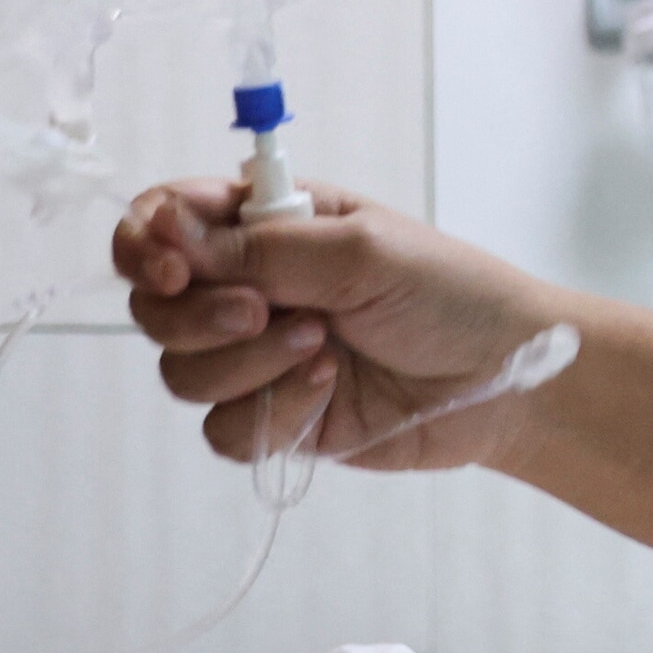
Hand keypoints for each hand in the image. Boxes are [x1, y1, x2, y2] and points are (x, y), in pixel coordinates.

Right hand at [110, 178, 577, 478]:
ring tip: (324, 346)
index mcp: (268, 224)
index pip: (166, 222)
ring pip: (182, 373)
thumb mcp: (363, 248)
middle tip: (261, 311)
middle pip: (156, 307)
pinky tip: (330, 389)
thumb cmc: (450, 292)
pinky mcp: (277, 419)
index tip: (171, 265)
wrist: (506, 379)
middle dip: (198, 315)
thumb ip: (263, 246)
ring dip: (248, 364)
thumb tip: (172, 236)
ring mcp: (259, 358)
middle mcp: (251, 287)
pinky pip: (224, 430)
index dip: (146, 242)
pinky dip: (273, 411)